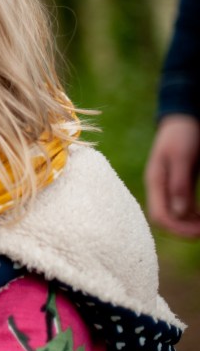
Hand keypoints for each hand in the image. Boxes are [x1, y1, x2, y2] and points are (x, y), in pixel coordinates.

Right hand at [145, 114, 199, 237]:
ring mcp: (167, 186)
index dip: (178, 229)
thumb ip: (179, 184)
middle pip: (166, 219)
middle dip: (184, 230)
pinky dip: (192, 216)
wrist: (182, 118)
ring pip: (174, 215)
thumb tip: (178, 212)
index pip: (160, 216)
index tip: (198, 233)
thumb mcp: (182, 157)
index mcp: (155, 181)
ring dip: (190, 225)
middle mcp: (159, 187)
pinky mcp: (178, 184)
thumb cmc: (182, 134)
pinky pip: (182, 207)